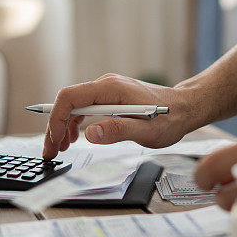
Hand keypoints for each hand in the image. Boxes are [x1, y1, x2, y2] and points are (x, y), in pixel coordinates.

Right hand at [42, 74, 199, 159]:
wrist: (185, 108)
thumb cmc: (169, 119)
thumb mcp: (146, 131)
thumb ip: (117, 131)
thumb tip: (90, 134)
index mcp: (110, 88)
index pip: (70, 97)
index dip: (56, 119)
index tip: (55, 141)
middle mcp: (106, 84)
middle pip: (68, 102)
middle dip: (55, 126)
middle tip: (50, 152)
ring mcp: (108, 89)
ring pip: (75, 105)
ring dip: (63, 126)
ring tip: (60, 149)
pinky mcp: (111, 97)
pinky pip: (86, 107)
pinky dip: (76, 123)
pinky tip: (75, 138)